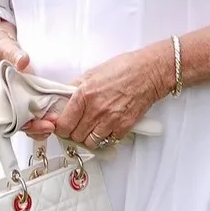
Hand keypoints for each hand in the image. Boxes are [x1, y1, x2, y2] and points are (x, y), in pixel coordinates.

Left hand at [26, 43, 170, 146]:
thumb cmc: (124, 68)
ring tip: (91, 128)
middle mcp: (95, 110)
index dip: (60, 127)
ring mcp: (110, 120)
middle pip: (74, 135)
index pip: (63, 123)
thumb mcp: (92, 72)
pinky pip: (108, 141)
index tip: (62, 125)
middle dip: (73, 132)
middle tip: (76, 126)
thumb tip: (62, 98)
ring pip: (90, 142)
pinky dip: (105, 137)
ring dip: (88, 137)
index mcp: (84, 95)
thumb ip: (75, 87)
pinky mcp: (123, 127)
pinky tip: (106, 126)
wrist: (149, 72)